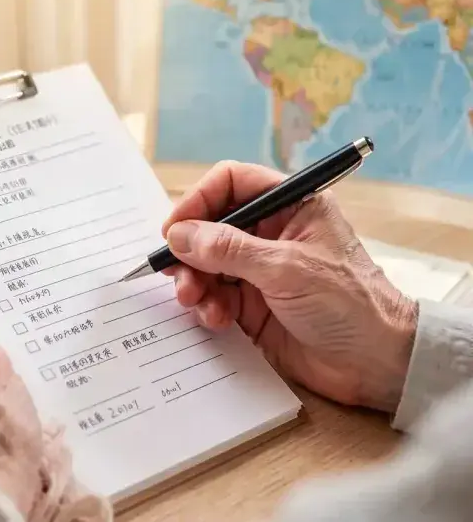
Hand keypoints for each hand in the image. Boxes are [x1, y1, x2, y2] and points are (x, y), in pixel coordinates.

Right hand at [162, 161, 417, 412]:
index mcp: (290, 207)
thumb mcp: (285, 269)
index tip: (174, 228)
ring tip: (195, 299)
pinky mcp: (251, 305)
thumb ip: (228, 249)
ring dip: (194, 281)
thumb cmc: (349, 304)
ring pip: (206, 264)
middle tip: (177, 272)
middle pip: (211, 226)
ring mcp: (259, 270)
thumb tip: (179, 235)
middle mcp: (271, 234)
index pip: (232, 184)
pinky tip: (216, 318)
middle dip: (190, 250)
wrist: (374, 364)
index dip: (199, 200)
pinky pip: (213, 296)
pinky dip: (206, 306)